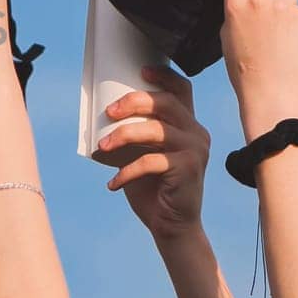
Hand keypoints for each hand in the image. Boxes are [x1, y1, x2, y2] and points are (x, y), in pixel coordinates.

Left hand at [99, 66, 210, 241]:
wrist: (172, 226)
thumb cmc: (153, 187)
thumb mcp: (142, 154)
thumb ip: (134, 134)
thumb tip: (101, 114)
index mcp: (187, 124)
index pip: (183, 90)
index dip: (163, 76)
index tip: (140, 71)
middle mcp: (196, 133)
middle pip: (166, 103)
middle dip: (134, 102)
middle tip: (108, 112)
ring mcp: (195, 150)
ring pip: (157, 130)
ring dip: (123, 135)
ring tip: (102, 146)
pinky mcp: (188, 169)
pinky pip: (151, 161)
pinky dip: (127, 171)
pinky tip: (113, 183)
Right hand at [220, 0, 297, 139]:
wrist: (271, 92)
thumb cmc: (245, 70)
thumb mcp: (228, 35)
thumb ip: (238, 9)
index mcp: (236, 5)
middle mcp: (260, 2)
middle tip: (271, 7)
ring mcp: (285, 10)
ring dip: (287, 4)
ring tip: (280, 32)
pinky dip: (297, 22)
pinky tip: (290, 42)